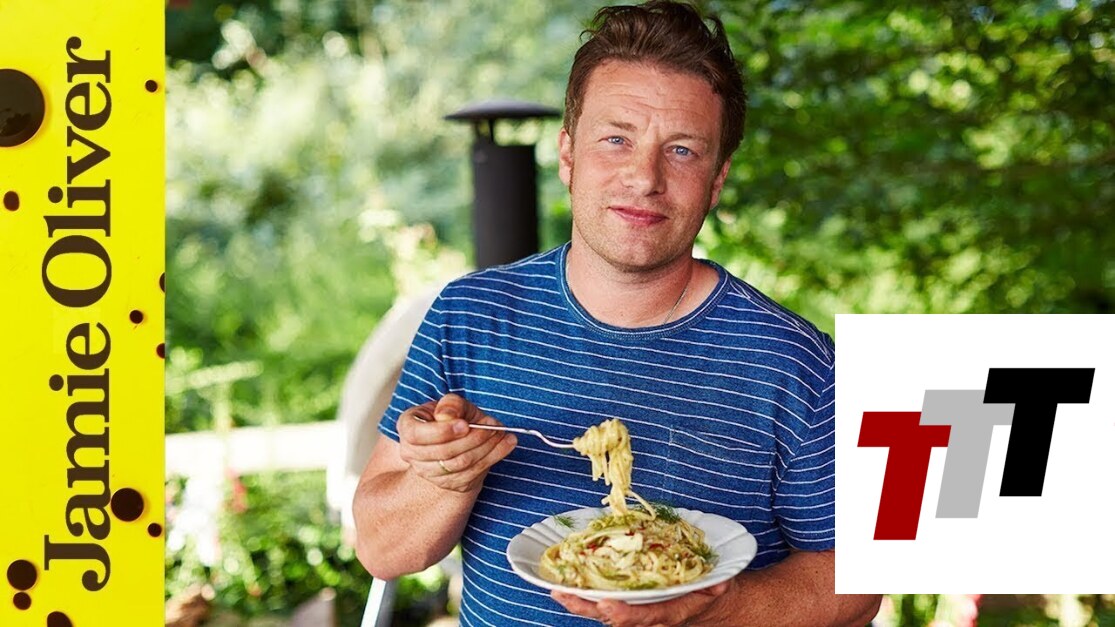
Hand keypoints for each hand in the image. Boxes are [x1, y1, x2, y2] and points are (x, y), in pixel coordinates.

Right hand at [396, 393, 516, 492]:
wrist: (459, 438)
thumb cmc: (454, 416)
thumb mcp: (453, 403)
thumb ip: (451, 405)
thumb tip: (446, 416)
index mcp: (407, 427)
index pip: (417, 435)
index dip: (442, 432)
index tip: (465, 424)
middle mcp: (412, 453)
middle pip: (443, 452)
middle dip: (472, 438)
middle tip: (493, 425)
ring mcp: (429, 472)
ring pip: (459, 464)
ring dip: (486, 448)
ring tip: (502, 433)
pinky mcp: (449, 483)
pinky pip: (472, 474)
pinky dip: (493, 458)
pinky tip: (506, 444)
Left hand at [552, 581, 729, 626]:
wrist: (707, 604)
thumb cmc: (708, 591)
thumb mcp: (718, 585)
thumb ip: (718, 584)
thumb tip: (720, 582)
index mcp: (669, 613)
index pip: (644, 618)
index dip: (624, 615)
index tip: (606, 606)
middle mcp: (648, 616)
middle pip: (612, 618)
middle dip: (587, 608)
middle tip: (565, 595)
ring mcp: (635, 611)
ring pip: (602, 611)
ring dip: (579, 602)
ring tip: (556, 589)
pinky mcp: (626, 602)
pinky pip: (602, 601)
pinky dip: (583, 594)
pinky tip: (565, 583)